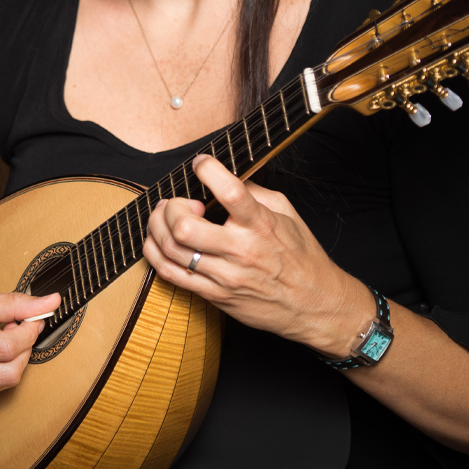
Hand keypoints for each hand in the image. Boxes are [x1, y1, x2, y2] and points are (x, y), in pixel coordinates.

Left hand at [142, 155, 373, 356]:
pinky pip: (172, 275)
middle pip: (185, 226)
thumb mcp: (287, 214)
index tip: (201, 164)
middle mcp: (241, 250)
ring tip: (163, 217)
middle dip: (171, 207)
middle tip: (177, 202)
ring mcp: (225, 276)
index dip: (207, 170)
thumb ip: (255, 192)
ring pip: (172, 250)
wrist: (313, 304)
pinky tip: (158, 241)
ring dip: (157, 227)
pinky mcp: (215, 296)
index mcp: (261, 225)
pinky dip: (155, 254)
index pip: (229, 192)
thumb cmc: (301, 257)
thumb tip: (224, 176)